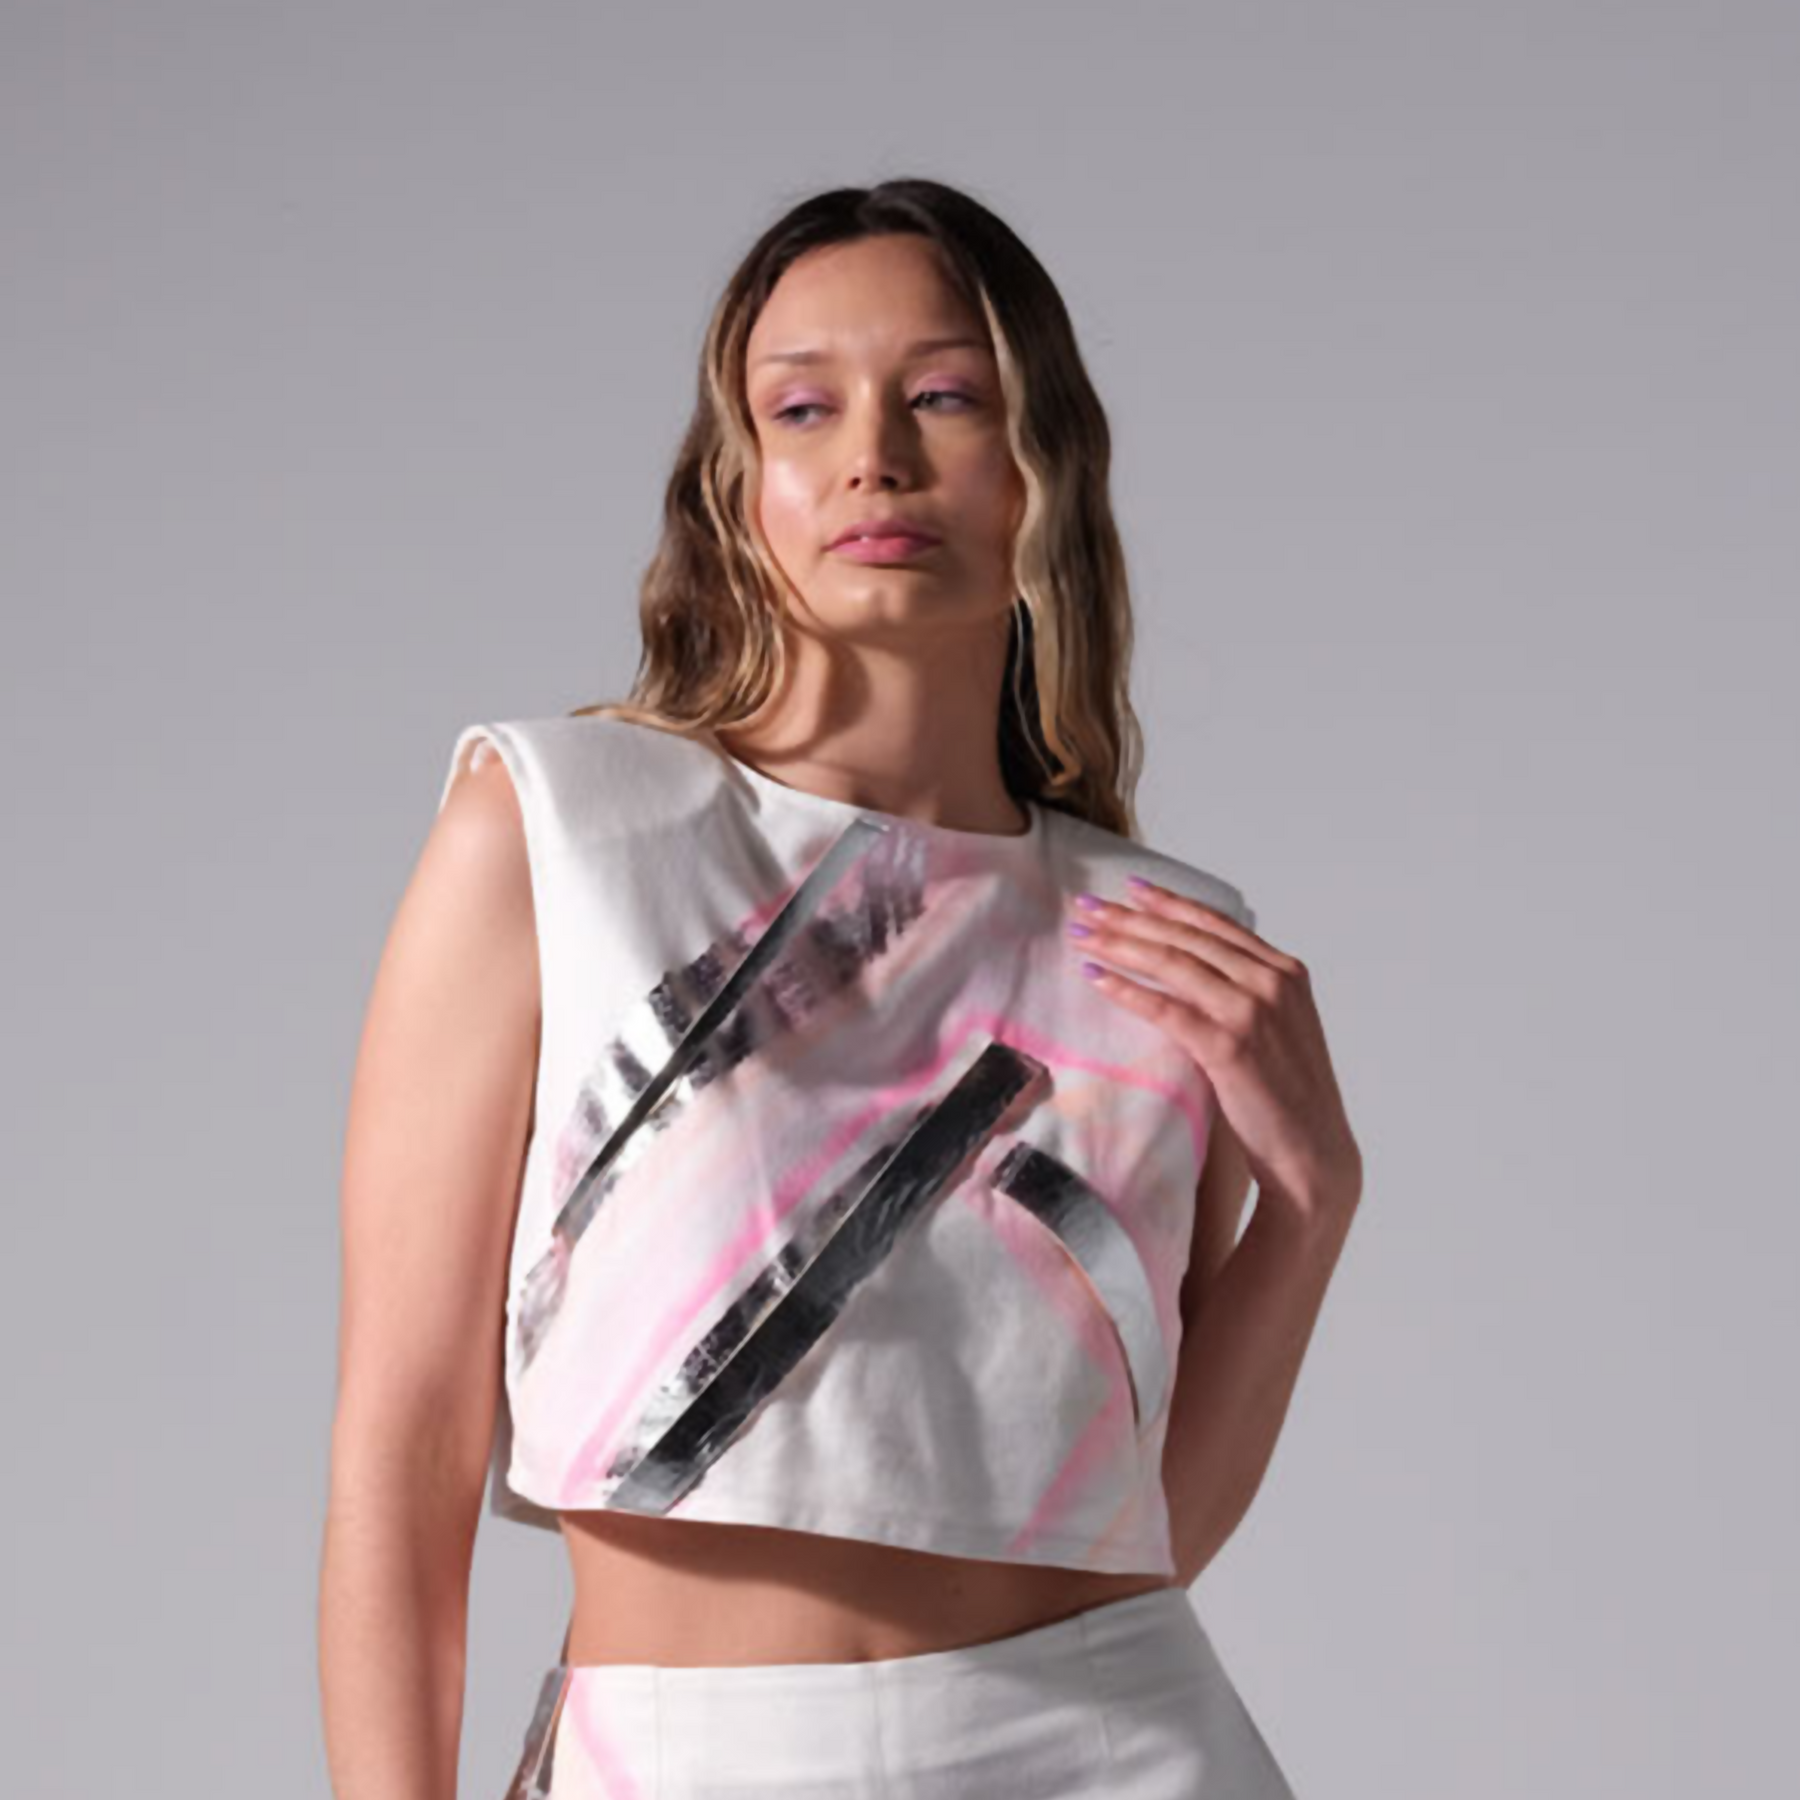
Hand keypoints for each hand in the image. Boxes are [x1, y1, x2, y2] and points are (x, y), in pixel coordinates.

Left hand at [1066, 878, 1362, 1238]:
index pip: (1216, 923)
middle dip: (1132, 917)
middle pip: (1187, 937)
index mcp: (1285, 971)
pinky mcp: (1229, 1047)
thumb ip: (1248, 991)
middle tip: (1087, 906)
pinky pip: (1166, 1008)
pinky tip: (1097, 979)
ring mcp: (1251, 1012)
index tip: (1131, 889)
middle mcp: (1271, 982)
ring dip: (1121, 945)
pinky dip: (1127, 990)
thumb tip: (1197, 967)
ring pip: (1174, 963)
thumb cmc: (1287, 1094)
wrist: (1311, 1151)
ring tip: (1083, 937)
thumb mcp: (1279, 1026)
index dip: (1170, 903)